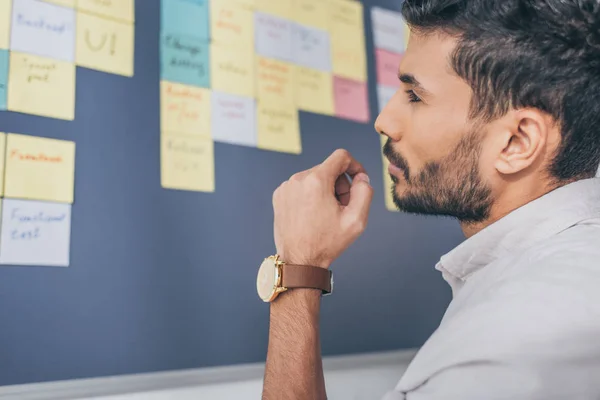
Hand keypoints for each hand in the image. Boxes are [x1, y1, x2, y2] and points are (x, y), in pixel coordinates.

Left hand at [272, 149, 373, 268]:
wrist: (299, 260)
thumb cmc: (326, 243)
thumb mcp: (356, 220)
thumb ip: (365, 192)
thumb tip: (361, 177)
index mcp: (316, 181)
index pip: (341, 156)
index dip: (355, 165)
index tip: (358, 180)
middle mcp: (298, 179)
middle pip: (328, 169)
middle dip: (339, 185)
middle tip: (341, 208)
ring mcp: (286, 187)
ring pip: (314, 178)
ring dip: (324, 190)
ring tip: (325, 214)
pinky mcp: (279, 195)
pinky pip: (301, 187)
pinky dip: (310, 195)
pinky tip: (312, 215)